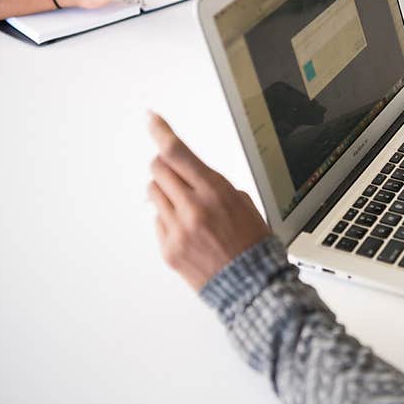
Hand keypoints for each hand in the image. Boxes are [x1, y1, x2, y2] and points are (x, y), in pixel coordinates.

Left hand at [147, 112, 270, 290]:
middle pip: (159, 168)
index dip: (161, 132)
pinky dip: (168, 219)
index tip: (151, 119)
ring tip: (185, 205)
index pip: (178, 153)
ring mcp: (177, 229)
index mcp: (215, 192)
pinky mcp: (168, 248)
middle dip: (165, 165)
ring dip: (165, 192)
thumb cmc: (252, 245)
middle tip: (175, 172)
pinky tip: (187, 229)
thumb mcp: (243, 203)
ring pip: (153, 192)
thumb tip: (189, 174)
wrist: (251, 284)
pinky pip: (156, 221)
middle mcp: (193, 208)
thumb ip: (213, 185)